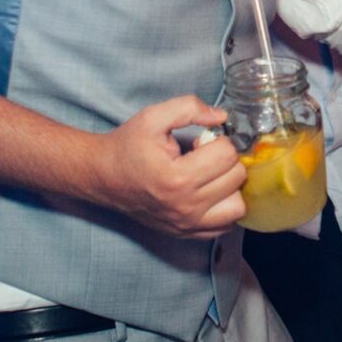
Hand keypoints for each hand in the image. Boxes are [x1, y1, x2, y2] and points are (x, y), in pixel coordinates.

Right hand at [84, 95, 245, 238]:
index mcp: (178, 177)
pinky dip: (223, 207)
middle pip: (237, 178)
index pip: (228, 154)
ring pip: (238, 206)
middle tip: (203, 156)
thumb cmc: (128, 146)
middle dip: (225, 160)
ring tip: (210, 175)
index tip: (200, 141)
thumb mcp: (153, 117)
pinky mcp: (186, 233)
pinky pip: (225, 225)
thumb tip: (222, 116)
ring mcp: (187, 224)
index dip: (217, 140)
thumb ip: (189, 108)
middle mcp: (185, 206)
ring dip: (230, 186)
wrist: (103, 177)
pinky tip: (208, 192)